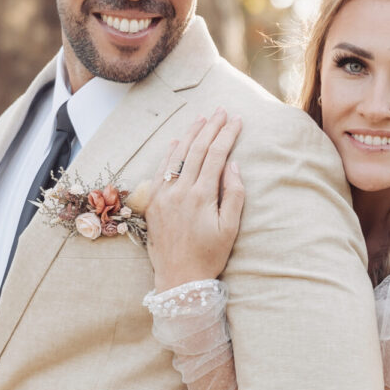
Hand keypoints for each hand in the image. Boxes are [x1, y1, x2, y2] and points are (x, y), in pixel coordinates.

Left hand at [144, 109, 244, 291]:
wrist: (178, 278)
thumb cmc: (209, 256)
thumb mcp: (229, 229)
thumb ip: (233, 195)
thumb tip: (233, 166)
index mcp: (201, 196)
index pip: (216, 155)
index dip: (227, 134)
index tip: (236, 120)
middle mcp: (180, 191)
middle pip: (197, 149)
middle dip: (210, 127)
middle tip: (220, 111)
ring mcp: (163, 195)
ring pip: (177, 155)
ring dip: (190, 134)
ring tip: (202, 119)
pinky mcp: (152, 202)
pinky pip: (160, 170)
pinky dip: (169, 153)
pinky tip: (177, 141)